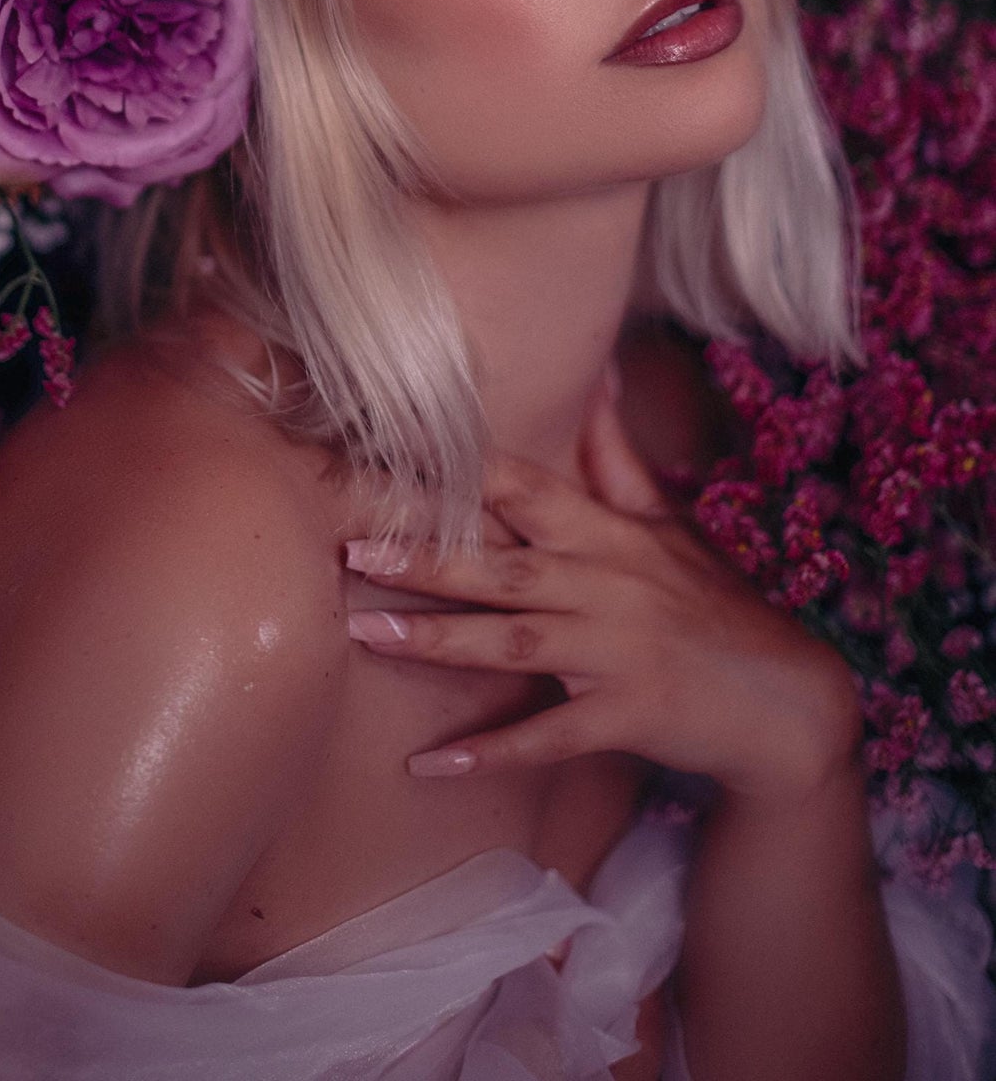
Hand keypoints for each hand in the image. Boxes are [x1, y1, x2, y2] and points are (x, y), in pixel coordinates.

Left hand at [347, 377, 861, 804]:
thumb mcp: (669, 523)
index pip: (526, 490)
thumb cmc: (712, 604)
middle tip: (350, 549)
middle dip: (425, 557)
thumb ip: (617, 456)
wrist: (785, 700)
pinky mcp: (625, 717)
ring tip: (364, 633)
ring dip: (436, 640)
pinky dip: (490, 753)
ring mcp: (615, 653)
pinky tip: (430, 763)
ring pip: (511, 644)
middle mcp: (606, 585)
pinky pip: (548, 737)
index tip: (392, 467)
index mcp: (608, 534)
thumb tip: (599, 372)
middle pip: (502, 567)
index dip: (459, 476)